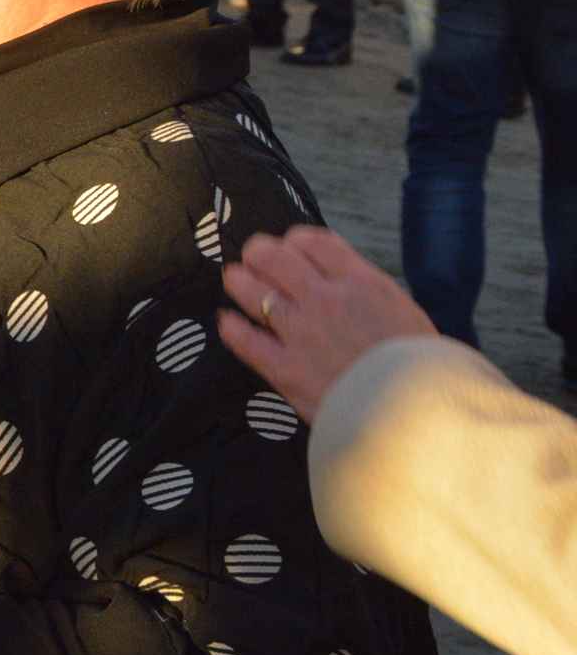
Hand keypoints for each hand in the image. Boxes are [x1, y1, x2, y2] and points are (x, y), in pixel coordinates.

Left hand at [218, 224, 437, 420]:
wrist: (421, 413)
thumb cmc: (424, 367)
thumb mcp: (404, 312)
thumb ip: (368, 291)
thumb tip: (342, 279)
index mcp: (360, 283)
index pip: (312, 241)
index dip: (295, 241)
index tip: (291, 248)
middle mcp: (325, 299)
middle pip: (272, 257)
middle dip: (259, 253)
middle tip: (256, 259)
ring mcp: (301, 332)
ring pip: (250, 290)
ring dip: (238, 281)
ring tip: (236, 281)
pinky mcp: (285, 368)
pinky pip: (244, 340)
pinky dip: (232, 327)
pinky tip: (229, 322)